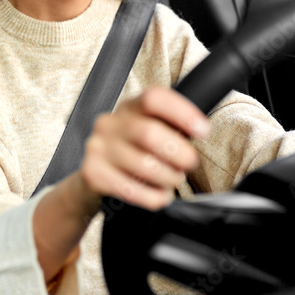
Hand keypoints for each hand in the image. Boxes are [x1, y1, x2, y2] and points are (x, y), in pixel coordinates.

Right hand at [78, 86, 210, 210]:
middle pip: (149, 133)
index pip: (154, 98)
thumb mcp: (147, 130)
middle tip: (189, 163)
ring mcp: (97, 147)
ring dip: (168, 177)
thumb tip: (199, 131)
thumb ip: (169, 127)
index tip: (202, 130)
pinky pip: (131, 189)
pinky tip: (160, 195)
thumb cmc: (131, 151)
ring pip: (143, 165)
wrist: (92, 176)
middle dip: (178, 153)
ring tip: (173, 180)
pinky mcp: (92, 173)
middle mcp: (109, 123)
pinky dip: (153, 196)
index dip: (182, 112)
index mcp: (129, 107)